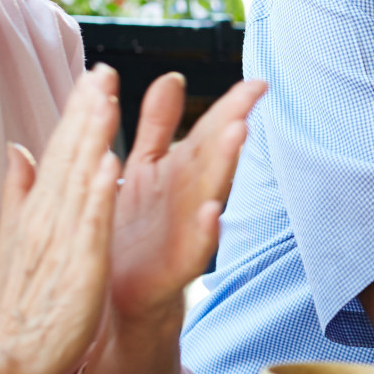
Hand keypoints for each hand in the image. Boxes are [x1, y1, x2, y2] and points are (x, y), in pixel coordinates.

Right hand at [0, 67, 122, 373]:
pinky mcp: (78, 266)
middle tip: (103, 67)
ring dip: (93, 138)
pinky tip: (112, 165)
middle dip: (87, 109)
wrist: (7, 354)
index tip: (96, 72)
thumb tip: (17, 148)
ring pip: (79, 179)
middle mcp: (48, 215)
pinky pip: (90, 225)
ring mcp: (61, 239)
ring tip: (107, 97)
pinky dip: (98, 194)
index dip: (79, 110)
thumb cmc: (22, 299)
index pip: (61, 149)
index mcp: (41, 207)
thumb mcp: (19, 235)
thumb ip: (19, 190)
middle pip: (68, 154)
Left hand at [108, 73, 266, 327]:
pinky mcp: (175, 267)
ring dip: (226, 165)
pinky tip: (212, 212)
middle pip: (215, 156)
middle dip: (232, 127)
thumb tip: (172, 77)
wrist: (115, 296)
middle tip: (251, 99)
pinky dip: (205, 231)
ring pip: (211, 192)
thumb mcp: (144, 168)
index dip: (232, 105)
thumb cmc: (133, 231)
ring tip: (239, 134)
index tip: (258, 83)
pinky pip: (194, 248)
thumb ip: (158, 124)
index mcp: (179, 170)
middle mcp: (189, 196)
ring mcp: (186, 230)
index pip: (210, 130)